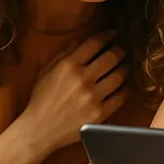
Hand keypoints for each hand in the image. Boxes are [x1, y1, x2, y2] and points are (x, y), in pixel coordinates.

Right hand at [22, 30, 127, 152]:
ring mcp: (93, 97)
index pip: (94, 44)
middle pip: (111, 57)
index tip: (113, 33)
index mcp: (68, 65)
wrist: (39, 129)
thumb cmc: (41, 99)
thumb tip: (81, 40)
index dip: (107, 35)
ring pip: (119, 76)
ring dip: (124, 68)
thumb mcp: (46, 71)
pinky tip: (123, 86)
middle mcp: (83, 79)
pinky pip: (120, 97)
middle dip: (120, 50)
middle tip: (122, 50)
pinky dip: (124, 89)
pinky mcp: (100, 113)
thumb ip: (63, 54)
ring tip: (124, 66)